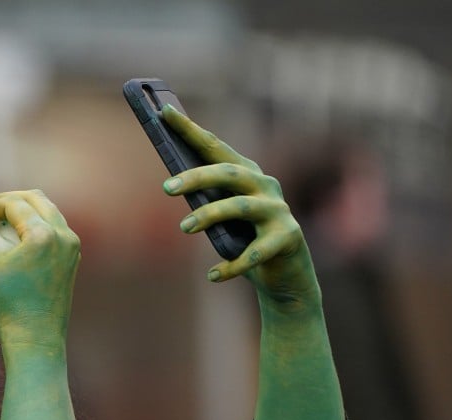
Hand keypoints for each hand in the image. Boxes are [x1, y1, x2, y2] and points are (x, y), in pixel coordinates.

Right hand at [0, 190, 80, 352]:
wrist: (35, 340)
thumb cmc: (8, 306)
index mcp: (43, 234)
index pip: (13, 203)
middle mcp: (63, 236)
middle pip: (35, 199)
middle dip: (8, 203)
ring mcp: (71, 248)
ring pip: (47, 212)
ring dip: (22, 214)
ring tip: (1, 230)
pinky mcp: (71, 261)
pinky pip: (53, 231)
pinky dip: (34, 228)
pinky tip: (16, 244)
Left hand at [161, 105, 319, 309]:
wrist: (285, 276)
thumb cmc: (245, 241)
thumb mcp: (222, 219)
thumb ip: (204, 200)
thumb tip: (171, 184)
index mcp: (246, 174)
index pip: (215, 147)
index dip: (190, 130)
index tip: (163, 112)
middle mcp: (265, 186)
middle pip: (230, 173)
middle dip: (197, 177)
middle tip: (167, 188)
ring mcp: (279, 211)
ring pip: (242, 206)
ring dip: (210, 215)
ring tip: (184, 226)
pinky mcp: (288, 239)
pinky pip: (254, 253)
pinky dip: (231, 265)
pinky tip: (213, 275)